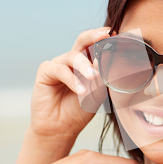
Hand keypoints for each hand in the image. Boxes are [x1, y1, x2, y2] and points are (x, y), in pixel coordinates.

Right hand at [29, 27, 115, 147]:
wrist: (61, 128)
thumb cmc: (80, 110)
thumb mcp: (97, 94)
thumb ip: (102, 77)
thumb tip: (106, 60)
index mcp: (87, 62)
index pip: (96, 45)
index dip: (105, 39)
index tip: (117, 34)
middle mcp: (72, 60)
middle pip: (82, 41)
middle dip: (94, 36)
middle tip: (105, 35)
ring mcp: (58, 64)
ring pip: (73, 56)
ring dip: (85, 66)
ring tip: (93, 77)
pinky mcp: (45, 72)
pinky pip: (60, 69)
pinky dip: (72, 79)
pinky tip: (80, 90)